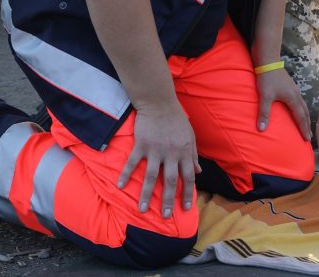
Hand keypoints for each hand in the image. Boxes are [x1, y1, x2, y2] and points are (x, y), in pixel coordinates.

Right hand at [118, 100, 200, 217]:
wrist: (159, 102)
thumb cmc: (176, 119)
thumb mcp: (190, 136)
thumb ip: (193, 155)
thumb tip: (198, 171)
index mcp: (185, 151)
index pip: (188, 177)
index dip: (188, 193)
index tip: (186, 208)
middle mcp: (171, 153)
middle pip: (170, 181)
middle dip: (167, 200)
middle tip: (164, 216)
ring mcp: (155, 150)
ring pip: (151, 176)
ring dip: (146, 194)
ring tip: (141, 210)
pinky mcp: (141, 145)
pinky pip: (133, 162)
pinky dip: (126, 174)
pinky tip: (120, 186)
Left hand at [256, 69, 311, 140]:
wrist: (268, 60)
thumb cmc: (267, 78)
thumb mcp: (265, 96)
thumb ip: (264, 113)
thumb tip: (261, 130)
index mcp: (292, 98)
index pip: (301, 117)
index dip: (304, 129)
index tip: (307, 140)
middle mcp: (296, 94)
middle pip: (305, 112)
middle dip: (307, 125)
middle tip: (309, 136)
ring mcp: (294, 89)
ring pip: (303, 105)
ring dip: (305, 116)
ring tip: (305, 125)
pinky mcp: (290, 86)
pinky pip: (299, 100)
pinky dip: (301, 109)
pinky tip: (296, 109)